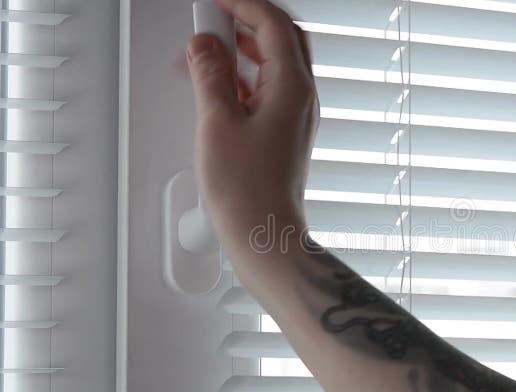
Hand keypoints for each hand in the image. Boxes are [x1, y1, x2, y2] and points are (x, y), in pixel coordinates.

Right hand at [185, 0, 317, 250]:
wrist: (265, 234)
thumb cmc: (249, 192)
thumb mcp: (217, 123)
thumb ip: (211, 76)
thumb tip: (204, 47)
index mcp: (292, 88)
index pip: (272, 23)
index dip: (241, 3)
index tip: (213, 0)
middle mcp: (302, 98)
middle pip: (282, 38)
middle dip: (246, 21)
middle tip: (212, 20)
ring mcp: (296, 116)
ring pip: (276, 63)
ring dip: (243, 48)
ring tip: (207, 51)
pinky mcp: (286, 132)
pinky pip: (270, 89)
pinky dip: (245, 76)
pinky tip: (219, 85)